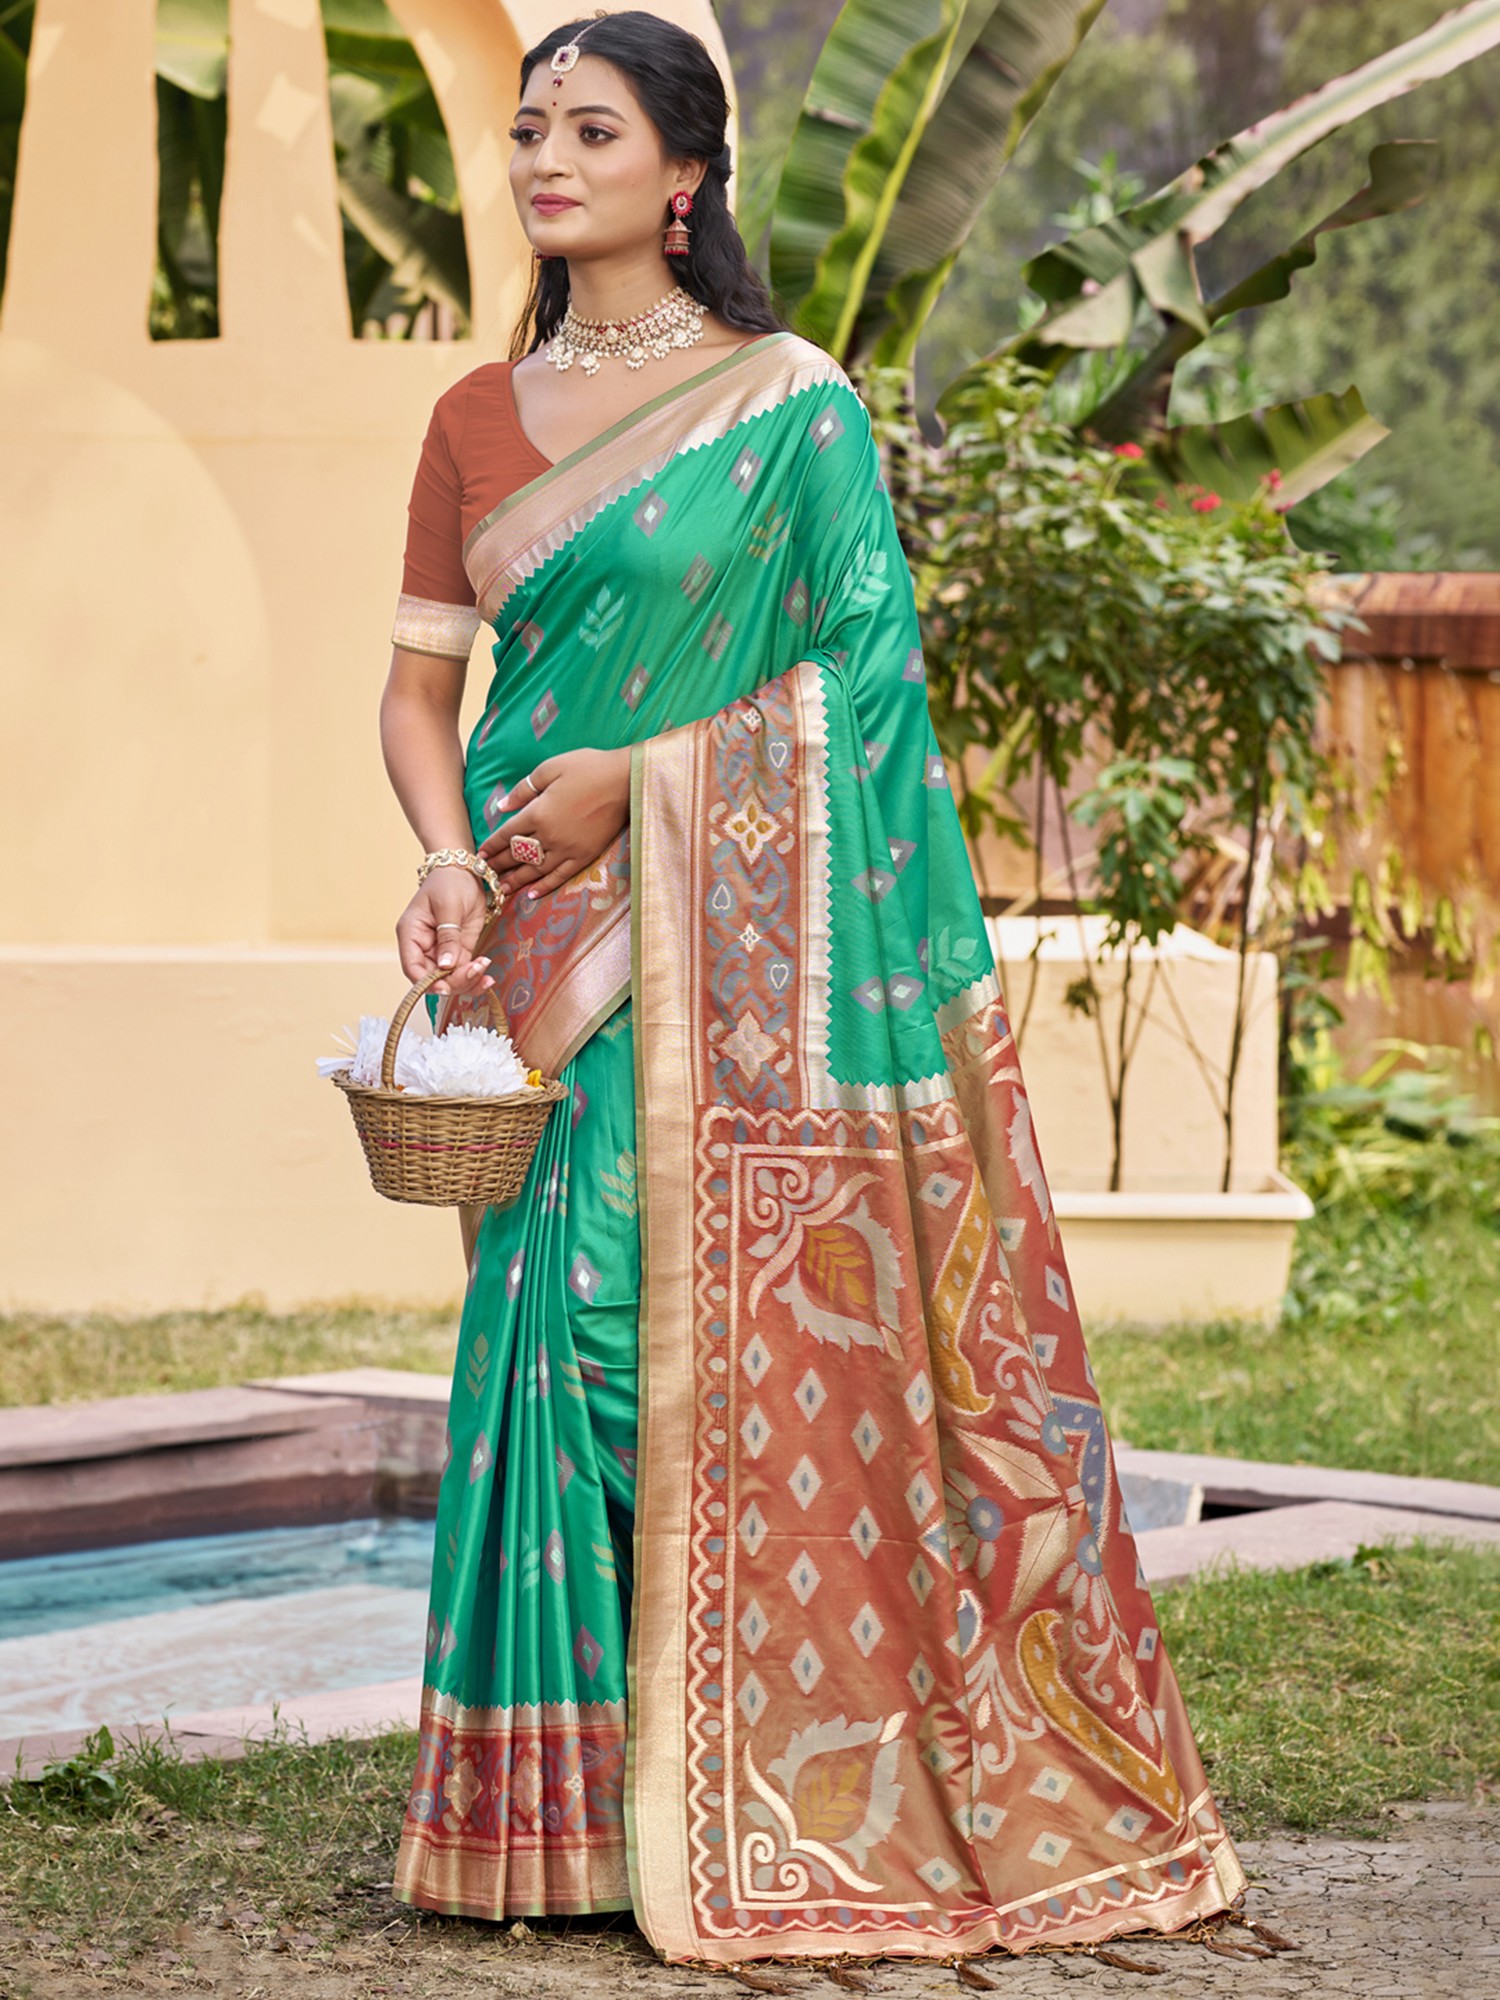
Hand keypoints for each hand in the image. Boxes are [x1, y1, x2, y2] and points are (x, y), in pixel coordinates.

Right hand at [395, 866, 495, 995]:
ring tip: (485, 975)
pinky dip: (475, 976)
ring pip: (449, 979)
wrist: (464, 871)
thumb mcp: (449, 907)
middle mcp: (423, 947)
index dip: (427, 982)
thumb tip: (445, 966)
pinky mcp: (458, 951)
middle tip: (477, 972)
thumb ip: (448, 937)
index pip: (413, 968)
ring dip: (467, 982)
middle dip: (454, 982)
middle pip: (433, 978)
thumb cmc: (450, 882)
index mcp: (411, 934)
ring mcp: (441, 951)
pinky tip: (487, 977)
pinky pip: (463, 971)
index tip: (446, 987)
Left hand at [479, 747, 630, 900]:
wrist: (625, 780)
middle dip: (499, 865)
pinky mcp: (584, 856)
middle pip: (517, 855)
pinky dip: (544, 886)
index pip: (507, 834)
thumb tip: (501, 807)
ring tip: (501, 889)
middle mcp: (549, 835)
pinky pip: (560, 876)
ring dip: (515, 880)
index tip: (480, 855)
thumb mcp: (550, 768)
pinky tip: (531, 894)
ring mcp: (567, 849)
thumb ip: (524, 789)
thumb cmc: (588, 768)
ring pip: (535, 870)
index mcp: (538, 812)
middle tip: (484, 876)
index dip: (492, 846)